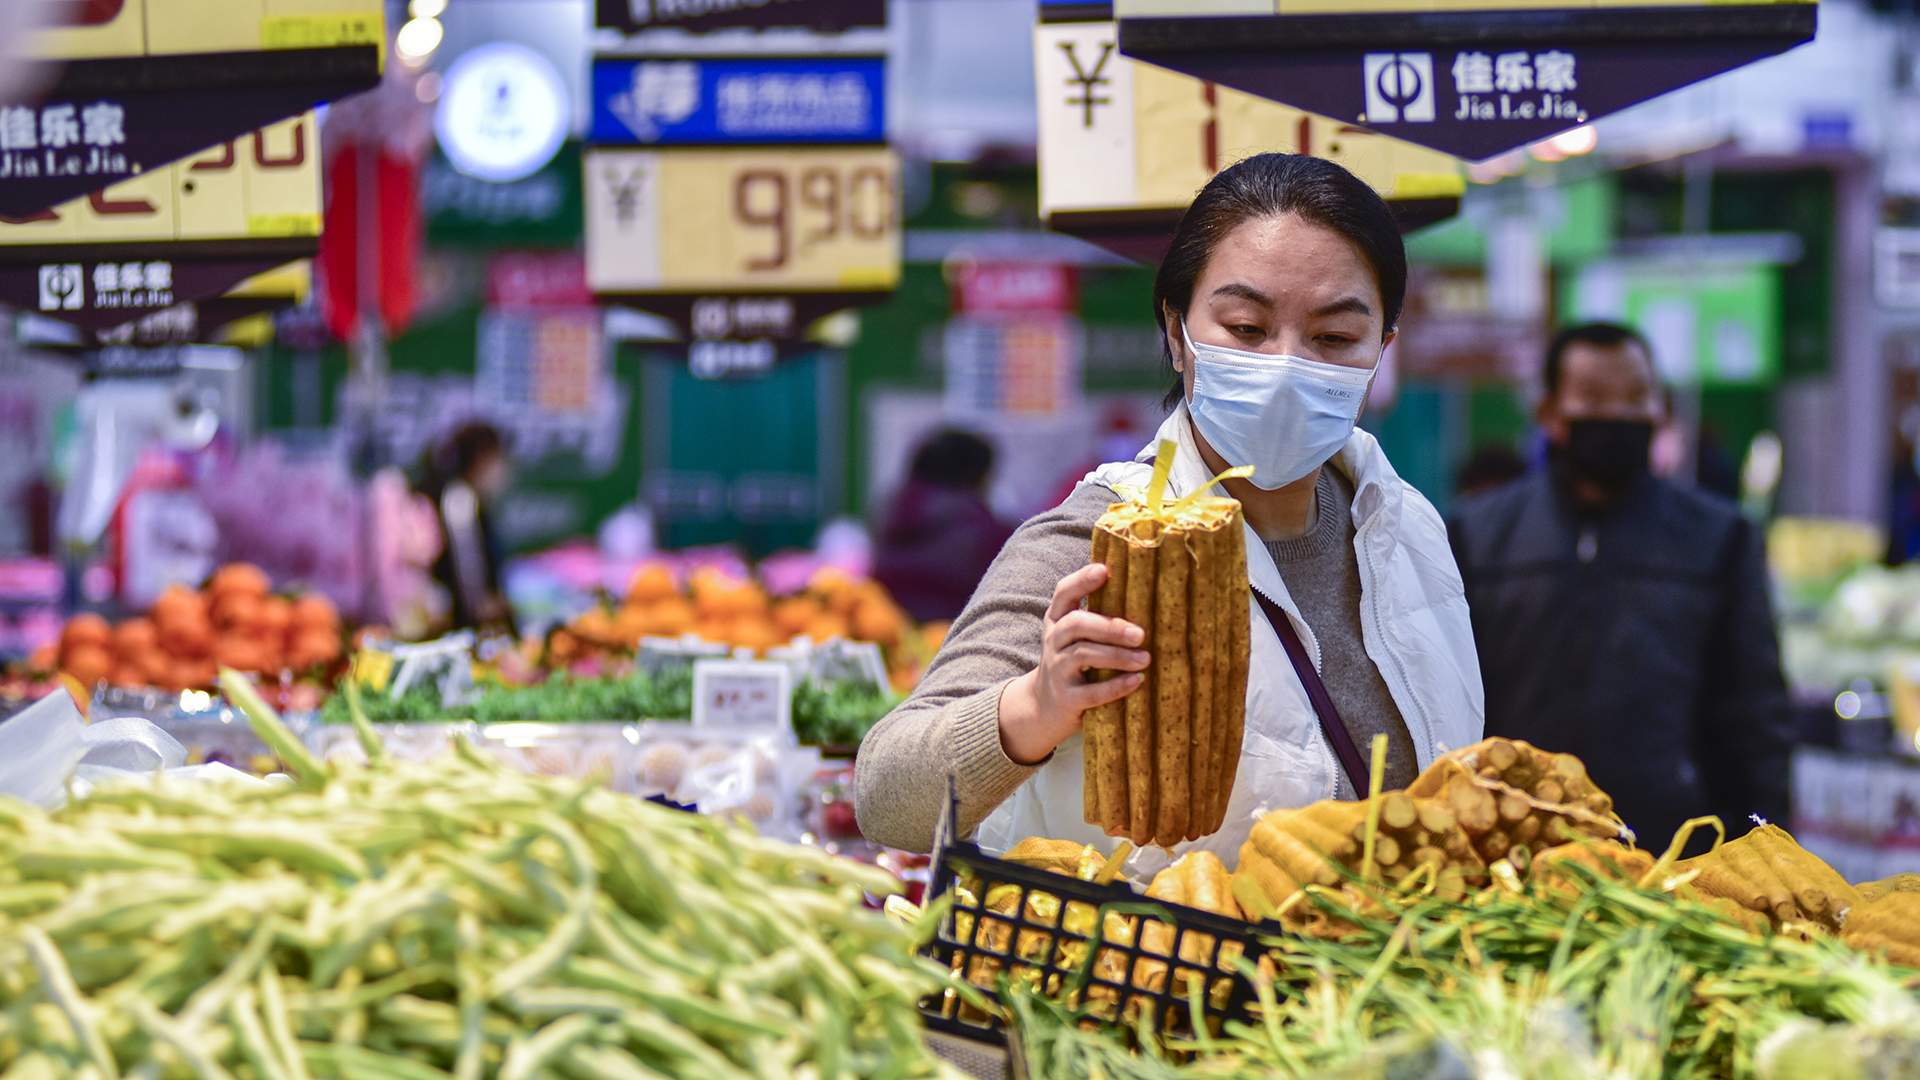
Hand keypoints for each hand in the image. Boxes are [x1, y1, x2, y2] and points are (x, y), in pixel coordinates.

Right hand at [999, 563, 1148, 764]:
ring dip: (1117, 656)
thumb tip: (1144, 591)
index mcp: (1058, 620)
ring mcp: (1057, 669)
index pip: (1063, 593)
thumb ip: (1097, 616)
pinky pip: (1091, 692)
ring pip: (1083, 655)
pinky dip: (1116, 686)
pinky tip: (1137, 680)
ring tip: (1145, 659)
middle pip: (1076, 624)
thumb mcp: (1075, 636)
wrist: (1044, 706)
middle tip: (1140, 634)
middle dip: (1109, 627)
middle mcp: (1053, 641)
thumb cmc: (1073, 662)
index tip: (1104, 570)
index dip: (1082, 580)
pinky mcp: (1066, 698)